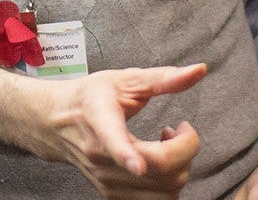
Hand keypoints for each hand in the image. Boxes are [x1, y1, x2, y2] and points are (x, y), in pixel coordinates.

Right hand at [39, 64, 206, 197]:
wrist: (57, 123)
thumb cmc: (91, 97)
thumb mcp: (124, 79)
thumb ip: (164, 78)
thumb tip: (200, 70)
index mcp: (100, 120)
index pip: (112, 139)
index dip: (126, 154)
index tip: (137, 166)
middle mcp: (100, 157)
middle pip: (159, 167)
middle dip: (185, 148)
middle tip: (176, 129)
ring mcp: (106, 181)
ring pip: (165, 190)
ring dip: (180, 168)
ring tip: (166, 145)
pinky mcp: (112, 195)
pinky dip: (170, 184)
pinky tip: (160, 165)